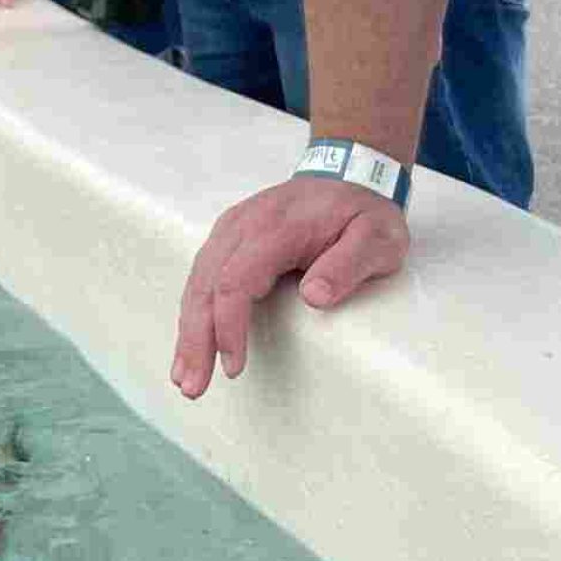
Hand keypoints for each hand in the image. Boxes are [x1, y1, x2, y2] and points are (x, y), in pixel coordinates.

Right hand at [172, 177, 410, 398]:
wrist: (348, 174)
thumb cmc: (364, 213)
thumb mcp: (376, 239)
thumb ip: (347, 266)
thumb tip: (314, 299)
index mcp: (273, 229)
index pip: (235, 281)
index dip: (229, 326)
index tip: (234, 367)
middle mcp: (241, 227)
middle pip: (204, 285)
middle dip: (194, 338)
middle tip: (190, 386)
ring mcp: (230, 231)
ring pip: (197, 282)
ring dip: (187, 330)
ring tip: (183, 375)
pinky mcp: (229, 239)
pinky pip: (202, 276)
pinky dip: (193, 312)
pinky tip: (191, 342)